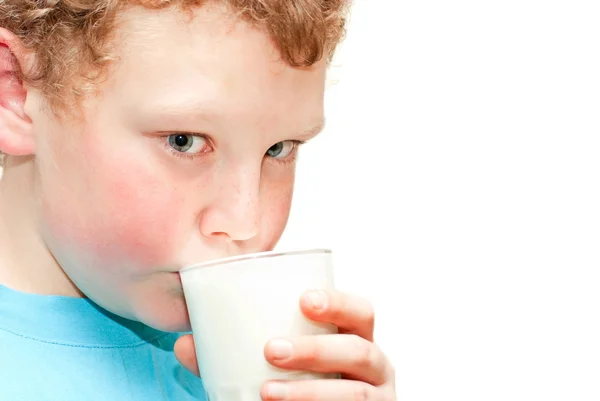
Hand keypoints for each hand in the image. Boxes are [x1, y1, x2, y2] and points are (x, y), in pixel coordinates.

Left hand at [174, 290, 396, 400]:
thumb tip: (185, 343)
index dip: (338, 302)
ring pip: (354, 394)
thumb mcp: (280, 364)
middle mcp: (373, 366)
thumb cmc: (303, 382)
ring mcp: (375, 398)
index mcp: (354, 337)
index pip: (360, 311)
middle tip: (271, 349)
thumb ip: (234, 352)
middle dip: (316, 349)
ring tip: (266, 391)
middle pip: (359, 350)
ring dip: (309, 391)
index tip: (304, 300)